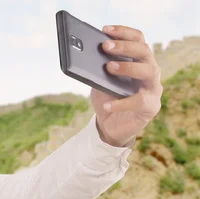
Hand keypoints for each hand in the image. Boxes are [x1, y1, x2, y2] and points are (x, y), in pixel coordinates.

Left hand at [91, 25, 162, 146]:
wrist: (108, 126)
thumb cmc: (106, 99)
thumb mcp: (99, 82)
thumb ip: (98, 70)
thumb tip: (86, 57)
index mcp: (139, 61)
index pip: (138, 40)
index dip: (123, 32)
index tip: (105, 29)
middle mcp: (150, 71)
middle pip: (144, 52)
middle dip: (124, 47)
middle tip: (105, 46)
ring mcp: (153, 89)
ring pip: (148, 71)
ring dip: (128, 67)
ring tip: (108, 67)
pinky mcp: (151, 107)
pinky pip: (139, 101)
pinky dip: (121, 103)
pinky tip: (106, 104)